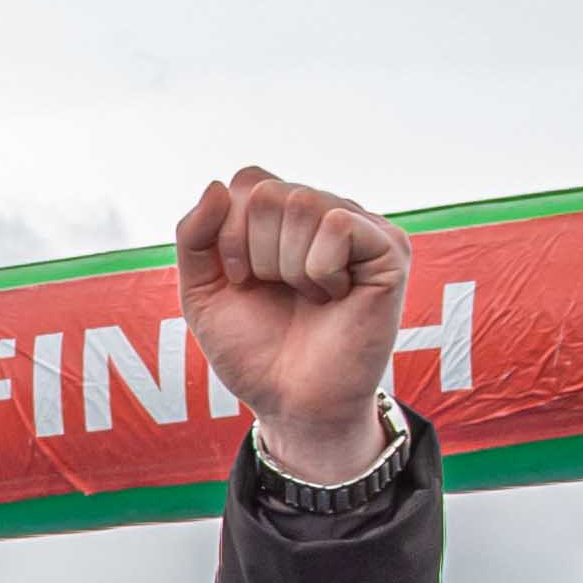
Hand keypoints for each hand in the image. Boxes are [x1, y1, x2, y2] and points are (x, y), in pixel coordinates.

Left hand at [174, 165, 413, 482]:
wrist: (292, 402)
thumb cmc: (255, 350)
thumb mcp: (202, 292)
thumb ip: (194, 236)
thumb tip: (218, 184)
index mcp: (285, 215)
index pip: (248, 181)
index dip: (229, 235)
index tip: (241, 281)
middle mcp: (324, 211)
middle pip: (268, 192)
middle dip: (254, 253)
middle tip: (278, 293)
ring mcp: (360, 226)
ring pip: (301, 203)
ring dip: (286, 266)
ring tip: (308, 298)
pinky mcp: (388, 248)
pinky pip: (337, 224)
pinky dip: (319, 270)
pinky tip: (335, 296)